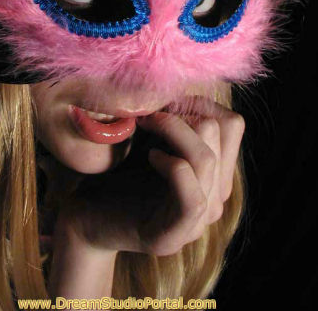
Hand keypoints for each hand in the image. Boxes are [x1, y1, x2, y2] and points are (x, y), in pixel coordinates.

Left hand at [55, 98, 244, 255]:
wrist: (85, 213)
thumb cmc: (117, 169)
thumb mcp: (151, 136)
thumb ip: (176, 117)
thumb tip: (183, 80)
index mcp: (214, 172)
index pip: (232, 123)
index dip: (199, 102)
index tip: (164, 102)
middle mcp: (214, 196)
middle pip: (221, 133)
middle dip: (181, 113)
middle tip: (147, 114)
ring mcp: (197, 220)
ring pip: (206, 159)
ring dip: (171, 131)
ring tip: (144, 127)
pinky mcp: (174, 236)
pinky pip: (192, 197)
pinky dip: (171, 166)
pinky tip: (150, 157)